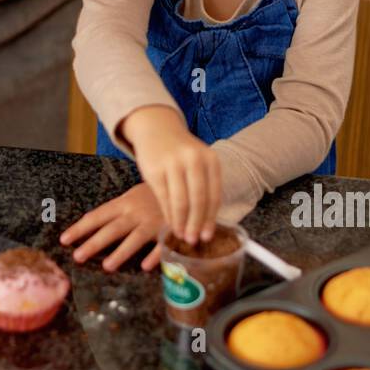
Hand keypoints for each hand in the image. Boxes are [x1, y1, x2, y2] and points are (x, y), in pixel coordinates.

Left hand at [59, 182, 164, 271]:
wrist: (184, 184)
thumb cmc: (153, 194)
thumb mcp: (132, 196)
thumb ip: (115, 210)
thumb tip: (89, 221)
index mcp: (124, 203)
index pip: (98, 216)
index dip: (80, 228)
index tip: (64, 239)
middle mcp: (136, 212)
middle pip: (112, 229)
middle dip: (94, 243)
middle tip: (77, 256)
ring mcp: (153, 222)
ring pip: (135, 238)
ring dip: (121, 252)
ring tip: (107, 266)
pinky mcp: (171, 230)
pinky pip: (163, 245)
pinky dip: (155, 255)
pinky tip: (145, 266)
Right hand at [120, 106, 220, 245]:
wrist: (156, 128)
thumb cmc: (180, 151)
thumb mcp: (198, 162)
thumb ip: (204, 186)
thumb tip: (205, 223)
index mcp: (210, 160)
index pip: (214, 195)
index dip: (211, 219)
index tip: (207, 236)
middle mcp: (194, 160)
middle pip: (198, 200)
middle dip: (196, 224)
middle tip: (193, 240)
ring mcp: (173, 164)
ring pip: (180, 201)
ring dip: (180, 223)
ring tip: (181, 235)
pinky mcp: (155, 169)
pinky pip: (163, 198)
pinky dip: (167, 214)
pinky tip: (170, 223)